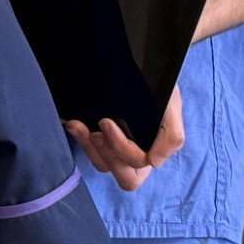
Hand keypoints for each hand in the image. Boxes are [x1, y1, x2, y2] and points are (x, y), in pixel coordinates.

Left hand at [64, 84, 184, 192]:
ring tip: (78, 125)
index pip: (138, 165)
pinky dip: (80, 138)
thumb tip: (155, 162)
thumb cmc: (158, 90)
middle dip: (107, 152)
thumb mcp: (170, 106)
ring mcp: (116, 150)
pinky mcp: (99, 140)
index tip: (107, 122)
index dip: (122, 148)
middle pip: (122, 175)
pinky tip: (72, 122)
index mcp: (154, 152)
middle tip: (96, 129)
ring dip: (89, 146)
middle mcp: (136, 156)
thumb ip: (171, 135)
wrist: (139, 68)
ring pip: (102, 164)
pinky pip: (89, 151)